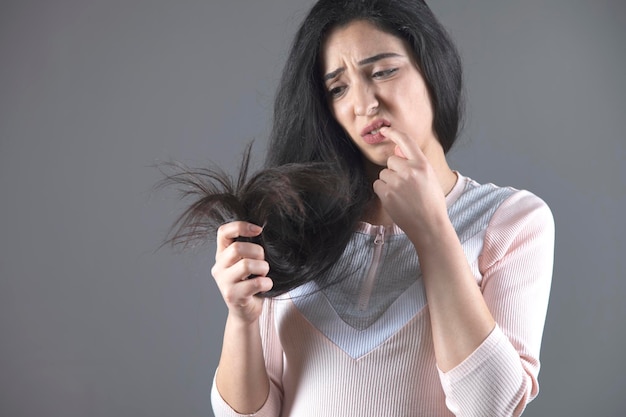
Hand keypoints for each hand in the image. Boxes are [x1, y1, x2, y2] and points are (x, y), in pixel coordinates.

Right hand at [211, 221, 272, 323]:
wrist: (246, 311)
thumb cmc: (250, 283)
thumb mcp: (246, 263)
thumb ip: (248, 249)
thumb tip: (263, 232)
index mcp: (222, 255)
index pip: (223, 232)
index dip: (241, 226)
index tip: (258, 230)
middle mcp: (219, 267)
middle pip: (237, 248)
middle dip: (258, 252)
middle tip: (263, 262)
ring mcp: (224, 282)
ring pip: (246, 265)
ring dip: (263, 268)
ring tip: (263, 274)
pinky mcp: (232, 296)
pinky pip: (255, 283)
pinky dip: (266, 283)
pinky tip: (266, 286)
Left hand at [372, 127, 448, 241]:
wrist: (430, 226)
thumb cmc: (431, 203)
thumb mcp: (430, 177)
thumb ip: (415, 164)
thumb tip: (397, 152)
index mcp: (422, 164)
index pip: (406, 141)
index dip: (393, 133)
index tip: (384, 130)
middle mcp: (410, 170)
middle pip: (391, 161)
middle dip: (394, 171)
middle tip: (406, 186)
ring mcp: (397, 182)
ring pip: (383, 174)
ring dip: (388, 182)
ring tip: (402, 195)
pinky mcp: (387, 194)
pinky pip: (377, 185)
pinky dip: (383, 192)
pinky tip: (395, 201)